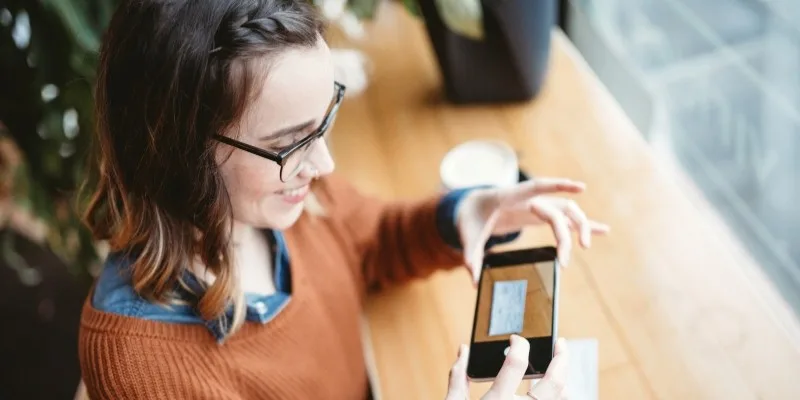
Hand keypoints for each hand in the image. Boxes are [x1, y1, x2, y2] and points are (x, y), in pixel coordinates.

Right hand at [445, 336, 568, 399]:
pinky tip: (553, 395)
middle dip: (561, 358)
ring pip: (561, 399)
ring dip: (563, 382)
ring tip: (559, 370)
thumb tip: (464, 350)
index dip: (519, 345)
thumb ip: (458, 377)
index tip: (516, 339)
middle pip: (553, 382)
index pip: (516, 363)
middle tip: (561, 343)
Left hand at [456, 177, 609, 282]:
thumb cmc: (471, 217)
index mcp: (510, 196)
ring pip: (567, 211)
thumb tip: (473, 279)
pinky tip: (603, 230)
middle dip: (565, 233)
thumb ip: (470, 254)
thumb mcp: (467, 235)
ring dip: (580, 226)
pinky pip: (566, 219)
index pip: (537, 187)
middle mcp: (529, 199)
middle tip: (565, 260)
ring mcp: (538, 205)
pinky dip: (583, 225)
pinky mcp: (542, 215)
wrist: (474, 207)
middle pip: (557, 209)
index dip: (558, 186)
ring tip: (585, 247)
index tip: (579, 187)